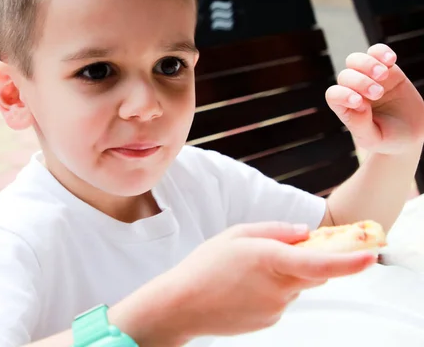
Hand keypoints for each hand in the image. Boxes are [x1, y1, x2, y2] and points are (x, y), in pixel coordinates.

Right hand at [161, 222, 375, 340]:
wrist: (182, 304)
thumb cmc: (204, 266)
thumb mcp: (235, 235)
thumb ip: (274, 230)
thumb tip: (304, 233)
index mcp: (270, 260)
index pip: (320, 263)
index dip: (349, 261)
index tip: (370, 255)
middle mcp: (278, 288)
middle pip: (314, 273)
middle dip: (309, 260)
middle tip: (284, 249)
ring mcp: (276, 308)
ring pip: (296, 287)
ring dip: (285, 276)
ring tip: (246, 271)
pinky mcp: (269, 321)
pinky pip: (282, 301)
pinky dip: (272, 291)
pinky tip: (244, 288)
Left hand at [326, 44, 423, 154]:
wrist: (411, 134)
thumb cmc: (386, 139)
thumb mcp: (372, 139)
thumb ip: (360, 124)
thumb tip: (357, 105)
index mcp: (345, 108)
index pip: (333, 95)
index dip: (342, 94)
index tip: (359, 102)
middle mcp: (353, 91)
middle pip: (345, 75)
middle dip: (359, 81)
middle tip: (377, 93)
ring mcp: (369, 78)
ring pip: (356, 60)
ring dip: (367, 64)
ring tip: (383, 75)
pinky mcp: (388, 70)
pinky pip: (377, 52)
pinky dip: (381, 52)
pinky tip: (391, 60)